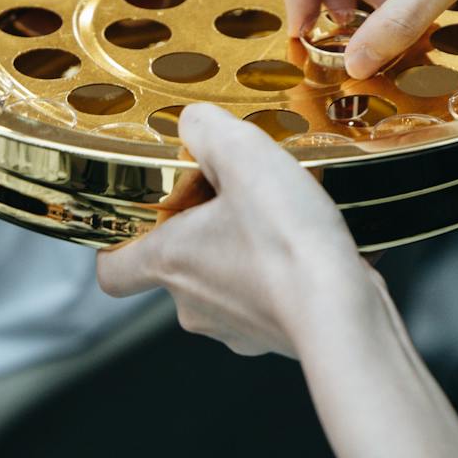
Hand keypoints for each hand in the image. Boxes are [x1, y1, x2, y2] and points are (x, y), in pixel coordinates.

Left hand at [96, 105, 379, 358]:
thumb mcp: (243, 155)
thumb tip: (194, 121)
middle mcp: (195, 303)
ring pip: (227, 282)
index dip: (116, 246)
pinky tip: (312, 244)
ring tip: (279, 216)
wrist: (345, 314)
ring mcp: (239, 327)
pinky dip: (286, 273)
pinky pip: (272, 298)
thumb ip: (207, 129)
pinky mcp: (280, 336)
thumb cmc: (289, 245)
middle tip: (231, 197)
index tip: (137, 222)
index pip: (112, 272)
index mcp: (170, 261)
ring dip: (246, 250)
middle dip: (201, 231)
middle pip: (177, 268)